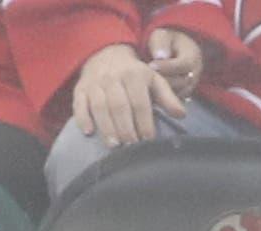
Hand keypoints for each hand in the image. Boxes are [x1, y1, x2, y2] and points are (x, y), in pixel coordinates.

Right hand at [71, 42, 186, 146]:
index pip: (140, 102)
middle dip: (126, 128)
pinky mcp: (81, 89)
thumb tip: (182, 115)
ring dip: (106, 127)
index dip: (144, 122)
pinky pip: (79, 104)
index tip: (148, 140)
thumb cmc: (134, 74)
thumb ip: (167, 98)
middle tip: (131, 146)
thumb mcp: (154, 80)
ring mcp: (95, 83)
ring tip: (114, 145)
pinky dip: (82, 117)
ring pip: (99, 106)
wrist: (106, 54)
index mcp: (134, 75)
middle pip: (119, 106)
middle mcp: (113, 77)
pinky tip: (88, 132)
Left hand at [145, 28, 204, 100]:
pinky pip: (173, 101)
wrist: (174, 50)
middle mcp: (194, 74)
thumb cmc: (166, 41)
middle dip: (163, 80)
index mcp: (193, 56)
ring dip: (161, 91)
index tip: (151, 65)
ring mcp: (189, 87)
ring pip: (177, 94)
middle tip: (145, 77)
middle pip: (181, 82)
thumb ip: (161, 43)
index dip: (167, 66)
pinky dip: (160, 98)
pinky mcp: (182, 96)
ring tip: (145, 85)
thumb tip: (159, 56)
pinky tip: (148, 92)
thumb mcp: (162, 35)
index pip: (184, 65)